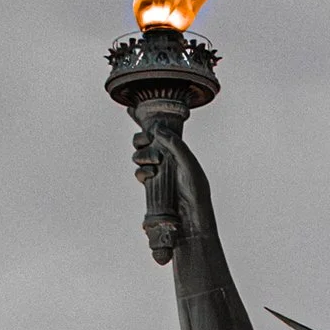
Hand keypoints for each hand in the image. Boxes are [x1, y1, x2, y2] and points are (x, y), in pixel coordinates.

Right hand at [133, 120, 205, 263]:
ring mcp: (158, 171)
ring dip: (143, 155)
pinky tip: (150, 175)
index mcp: (177, 149)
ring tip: (154, 163)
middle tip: (145, 141)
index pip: (161, 131)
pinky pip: (139, 172)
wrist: (191, 219)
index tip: (132, 109)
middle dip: (141, 139)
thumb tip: (157, 129)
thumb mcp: (189, 163)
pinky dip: (142, 171)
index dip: (146, 120)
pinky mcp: (151, 186)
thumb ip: (175, 144)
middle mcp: (166, 158)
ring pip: (139, 156)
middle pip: (144, 141)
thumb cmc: (197, 191)